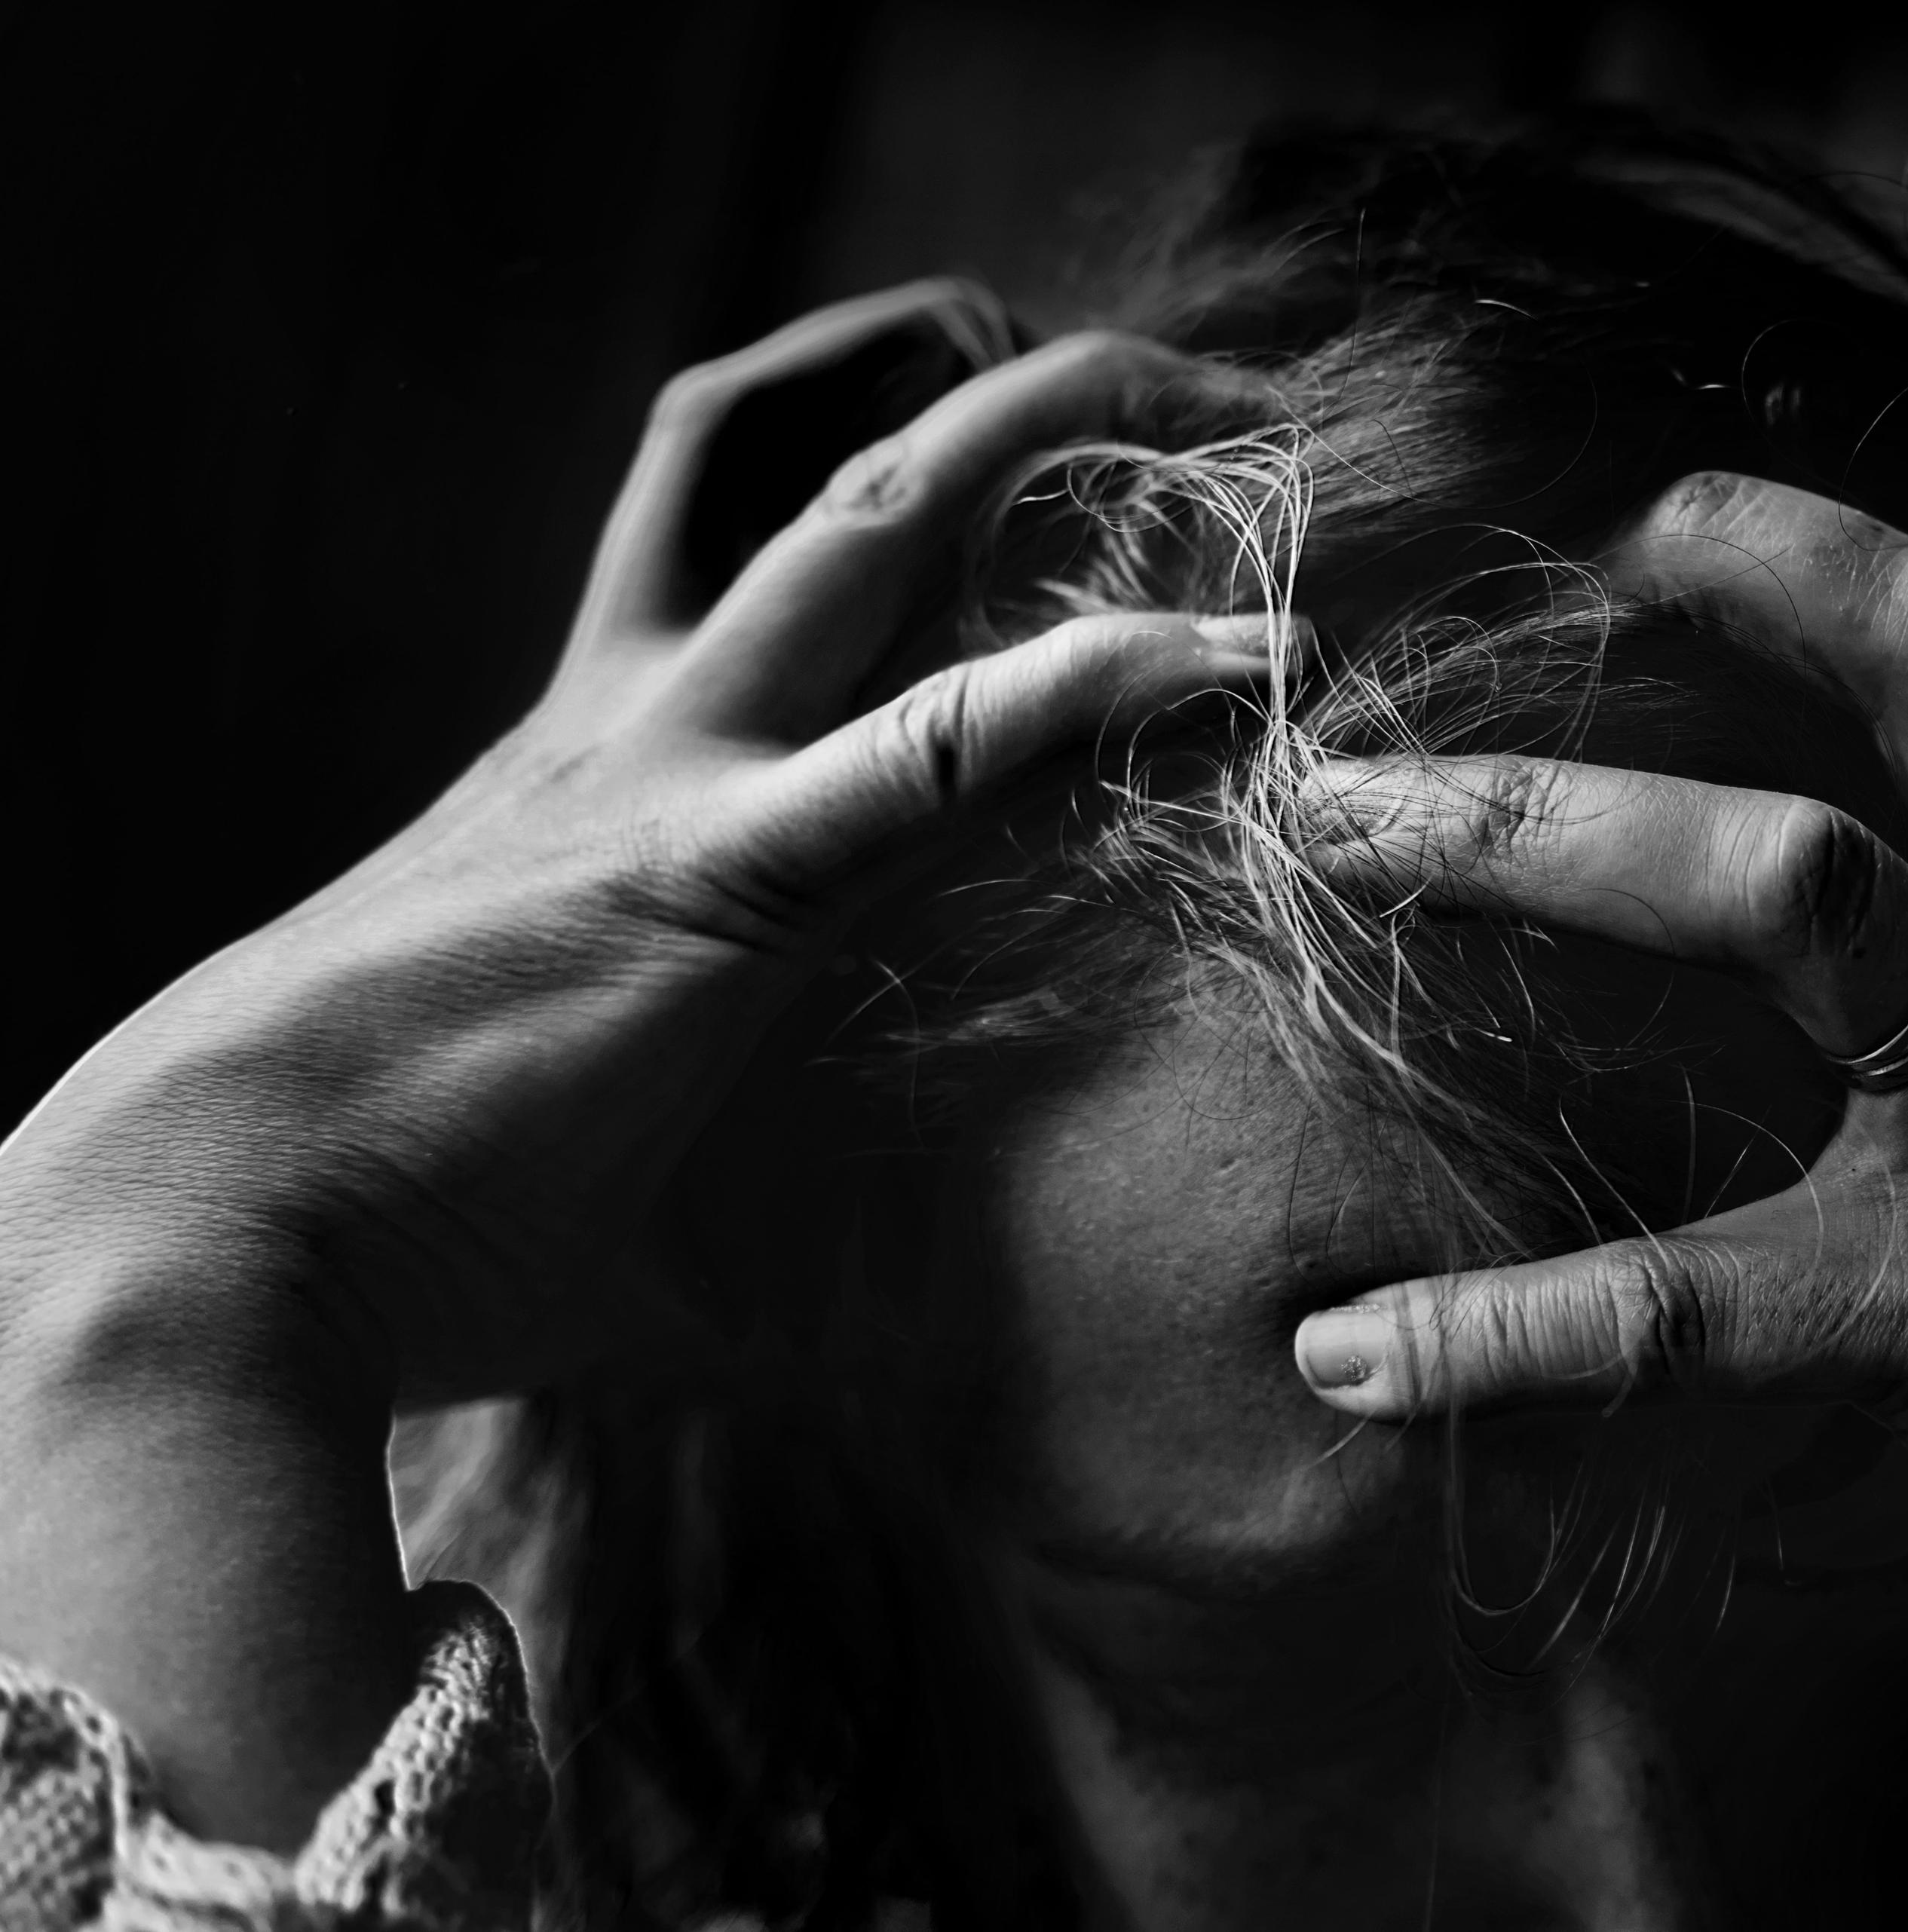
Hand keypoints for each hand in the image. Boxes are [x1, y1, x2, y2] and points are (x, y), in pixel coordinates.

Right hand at [0, 284, 1281, 1844]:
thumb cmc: (384, 1213)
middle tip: (1171, 384)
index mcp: (607, 754)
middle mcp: (639, 718)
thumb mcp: (586, 1129)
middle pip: (823, 466)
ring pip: (864, 518)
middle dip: (1001, 386)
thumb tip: (807, 1330)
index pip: (750, 520)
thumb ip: (703, 1162)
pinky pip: (926, 755)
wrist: (200, 1247)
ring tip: (1204, 408)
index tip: (1026, 432)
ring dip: (1037, 432)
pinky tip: (1226, 661)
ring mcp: (668, 776)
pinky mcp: (707, 880)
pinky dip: (1079, 693)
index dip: (888, 442)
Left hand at [1287, 473, 1907, 1927]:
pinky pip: (1686, 1304)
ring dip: (1533, 844)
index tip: (1651, 518)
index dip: (1820, 547)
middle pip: (1881, 709)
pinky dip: (1498, 1328)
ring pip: (1775, 903)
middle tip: (1381, 712)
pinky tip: (1349, 1353)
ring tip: (1325, 849)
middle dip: (1643, 660)